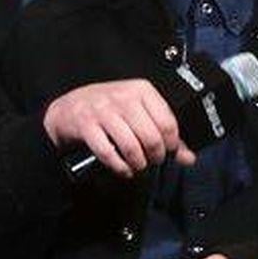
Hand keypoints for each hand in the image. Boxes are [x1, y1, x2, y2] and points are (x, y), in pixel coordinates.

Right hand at [43, 79, 195, 177]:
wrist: (69, 107)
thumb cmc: (108, 109)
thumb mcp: (138, 113)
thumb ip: (164, 133)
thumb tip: (188, 157)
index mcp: (141, 90)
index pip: (168, 122)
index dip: (171, 145)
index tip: (167, 152)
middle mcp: (122, 97)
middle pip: (151, 137)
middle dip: (155, 157)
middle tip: (152, 161)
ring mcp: (102, 110)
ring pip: (131, 146)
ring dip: (138, 164)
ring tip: (138, 166)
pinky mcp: (86, 125)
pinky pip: (108, 153)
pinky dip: (119, 167)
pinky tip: (123, 169)